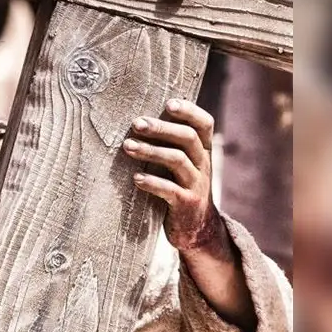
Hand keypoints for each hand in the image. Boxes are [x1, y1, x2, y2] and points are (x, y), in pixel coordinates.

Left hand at [122, 98, 219, 252]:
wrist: (196, 228)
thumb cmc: (179, 187)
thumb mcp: (181, 164)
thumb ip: (170, 143)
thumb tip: (136, 118)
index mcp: (203, 150)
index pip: (204, 124)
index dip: (189, 111)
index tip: (168, 102)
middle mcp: (203, 164)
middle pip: (188, 138)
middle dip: (161, 128)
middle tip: (136, 123)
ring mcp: (197, 184)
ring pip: (177, 160)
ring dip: (150, 151)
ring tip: (127, 147)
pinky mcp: (186, 204)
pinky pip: (170, 190)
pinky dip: (152, 182)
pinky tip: (135, 178)